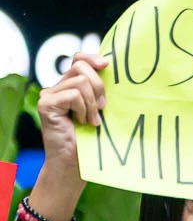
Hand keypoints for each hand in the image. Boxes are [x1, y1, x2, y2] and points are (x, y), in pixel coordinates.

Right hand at [29, 52, 106, 214]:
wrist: (77, 163)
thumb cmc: (94, 139)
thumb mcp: (103, 110)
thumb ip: (104, 91)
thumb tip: (117, 72)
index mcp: (72, 85)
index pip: (79, 59)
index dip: (92, 57)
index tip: (107, 65)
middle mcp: (58, 87)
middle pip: (81, 67)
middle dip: (99, 86)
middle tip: (103, 108)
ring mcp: (49, 95)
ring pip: (80, 82)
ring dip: (92, 103)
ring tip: (91, 120)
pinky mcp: (46, 104)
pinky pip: (73, 95)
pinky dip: (83, 109)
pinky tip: (82, 123)